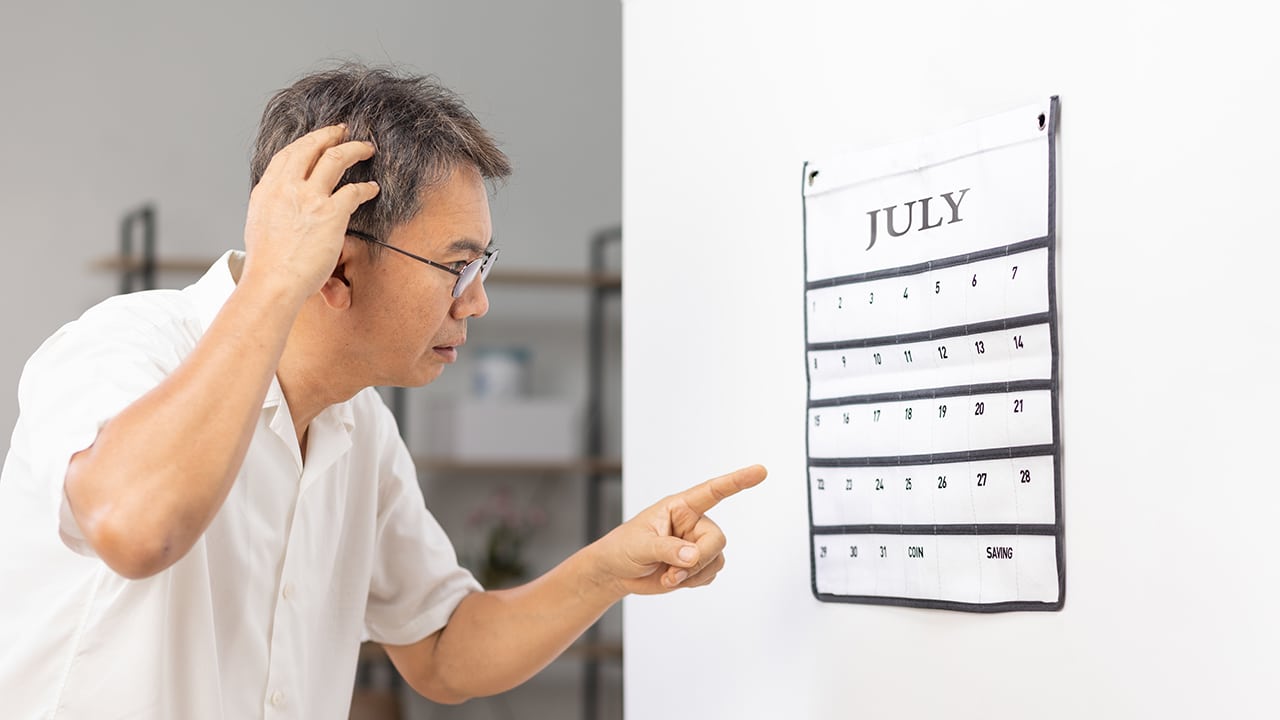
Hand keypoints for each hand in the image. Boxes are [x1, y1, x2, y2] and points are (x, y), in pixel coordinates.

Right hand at [240, 124, 380, 301]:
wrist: (272, 282)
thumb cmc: (268, 265)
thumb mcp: (261, 228)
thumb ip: (276, 212)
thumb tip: (287, 214)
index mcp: (266, 190)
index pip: (287, 155)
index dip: (305, 143)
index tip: (317, 139)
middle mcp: (286, 187)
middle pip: (310, 147)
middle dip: (329, 135)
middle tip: (342, 131)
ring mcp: (309, 197)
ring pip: (335, 158)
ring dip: (353, 149)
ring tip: (365, 148)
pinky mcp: (330, 212)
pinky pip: (354, 190)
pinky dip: (366, 187)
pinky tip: (372, 189)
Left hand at [595, 464, 766, 595]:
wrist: (616, 572)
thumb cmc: (623, 548)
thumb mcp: (640, 546)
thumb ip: (667, 550)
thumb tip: (692, 556)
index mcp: (680, 507)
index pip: (712, 491)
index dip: (738, 481)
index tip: (761, 471)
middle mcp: (693, 523)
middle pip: (716, 539)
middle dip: (699, 559)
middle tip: (674, 572)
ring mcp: (696, 544)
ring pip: (716, 560)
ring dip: (693, 574)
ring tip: (667, 576)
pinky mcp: (697, 565)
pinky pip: (710, 575)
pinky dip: (693, 582)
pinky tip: (673, 579)